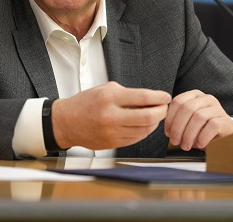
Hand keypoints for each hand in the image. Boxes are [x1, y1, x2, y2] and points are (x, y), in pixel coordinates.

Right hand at [52, 81, 170, 149]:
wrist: (66, 122)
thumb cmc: (87, 103)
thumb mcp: (105, 89)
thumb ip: (128, 94)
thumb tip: (151, 99)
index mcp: (110, 97)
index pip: (143, 97)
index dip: (159, 97)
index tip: (166, 97)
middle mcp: (111, 115)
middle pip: (148, 116)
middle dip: (161, 112)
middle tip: (164, 108)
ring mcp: (112, 132)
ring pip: (144, 130)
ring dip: (154, 123)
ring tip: (154, 116)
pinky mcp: (112, 143)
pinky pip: (136, 138)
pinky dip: (144, 131)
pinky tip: (144, 125)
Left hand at [164, 89, 232, 150]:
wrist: (225, 137)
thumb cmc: (203, 130)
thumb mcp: (188, 122)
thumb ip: (178, 121)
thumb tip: (168, 130)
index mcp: (194, 95)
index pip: (178, 101)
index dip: (170, 118)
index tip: (167, 132)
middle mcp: (206, 98)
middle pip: (187, 108)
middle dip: (178, 127)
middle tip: (175, 141)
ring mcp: (217, 108)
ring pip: (198, 116)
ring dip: (189, 134)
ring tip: (186, 145)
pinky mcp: (225, 120)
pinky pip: (212, 125)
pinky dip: (203, 137)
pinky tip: (199, 144)